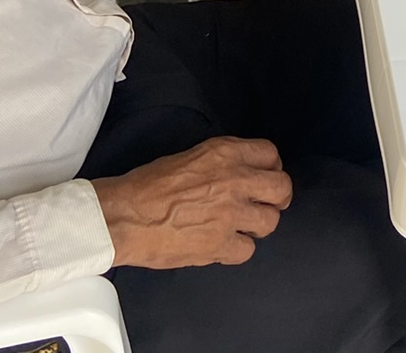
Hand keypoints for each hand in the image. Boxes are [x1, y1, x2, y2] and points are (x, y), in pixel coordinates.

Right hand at [93, 137, 291, 269]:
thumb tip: (240, 174)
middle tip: (265, 205)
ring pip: (270, 222)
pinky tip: (221, 245)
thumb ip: (222, 163)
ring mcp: (230, 214)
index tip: (263, 178)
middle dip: (277, 198)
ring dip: (256, 226)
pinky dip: (236, 250)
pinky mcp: (220, 244)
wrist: (124, 216)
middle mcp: (235, 180)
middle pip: (282, 188)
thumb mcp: (190, 157)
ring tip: (239, 227)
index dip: (270, 168)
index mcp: (225, 153)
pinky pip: (248, 250)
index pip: (270, 154)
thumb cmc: (146, 186)